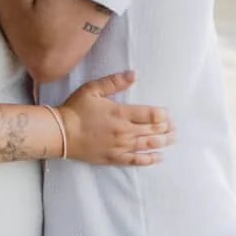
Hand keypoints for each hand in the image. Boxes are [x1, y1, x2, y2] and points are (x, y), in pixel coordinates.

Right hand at [56, 72, 172, 166]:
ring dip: (163, 142)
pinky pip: (136, 160)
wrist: (60, 133)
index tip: (168, 114)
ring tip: (173, 139)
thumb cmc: (75, 109)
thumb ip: (114, 82)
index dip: (163, 114)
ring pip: (148, 145)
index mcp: (121, 113)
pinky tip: (159, 157)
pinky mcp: (114, 158)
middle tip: (175, 127)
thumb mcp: (93, 89)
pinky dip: (150, 159)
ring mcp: (120, 146)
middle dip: (167, 128)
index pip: (151, 114)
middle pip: (153, 130)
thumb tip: (134, 74)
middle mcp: (124, 131)